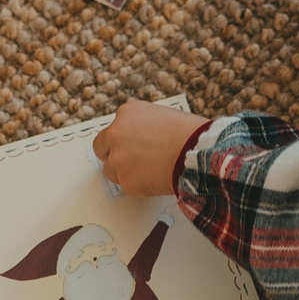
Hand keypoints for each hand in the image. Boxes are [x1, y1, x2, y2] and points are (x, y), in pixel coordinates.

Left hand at [93, 100, 209, 197]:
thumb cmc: (188, 133)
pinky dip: (138, 186)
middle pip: (102, 150)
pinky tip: (155, 179)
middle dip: (113, 156)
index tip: (128, 148)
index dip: (120, 141)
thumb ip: (141, 125)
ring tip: (148, 172)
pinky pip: (127, 186)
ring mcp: (119, 159)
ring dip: (124, 173)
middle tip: (130, 163)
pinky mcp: (126, 181)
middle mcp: (116, 134)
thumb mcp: (160, 115)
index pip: (111, 130)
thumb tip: (137, 139)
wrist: (196, 152)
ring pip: (111, 171)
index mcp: (126, 114)